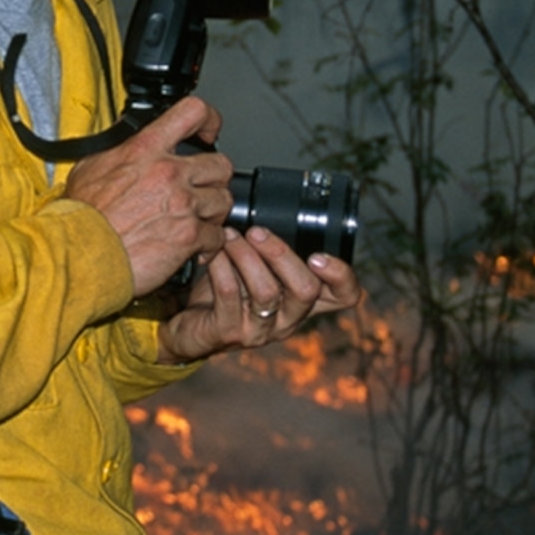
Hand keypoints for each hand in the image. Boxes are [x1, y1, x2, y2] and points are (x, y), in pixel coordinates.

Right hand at [61, 96, 233, 295]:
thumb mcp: (92, 164)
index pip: (192, 112)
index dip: (208, 119)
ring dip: (212, 213)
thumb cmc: (83, 215)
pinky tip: (192, 246)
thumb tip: (127, 140)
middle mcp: (169, 173)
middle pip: (221, 165)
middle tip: (201, 188)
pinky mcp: (190, 237)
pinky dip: (208, 244)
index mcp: (146, 148)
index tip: (208, 132)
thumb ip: (119, 149)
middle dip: (214, 178)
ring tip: (195, 220)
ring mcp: (183, 205)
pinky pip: (217, 237)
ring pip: (224, 202)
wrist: (83, 251)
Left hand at [155, 222, 363, 364]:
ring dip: (245, 255)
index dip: (342, 275)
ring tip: (228, 236)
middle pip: (306, 290)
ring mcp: (261, 329)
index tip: (318, 254)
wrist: (190, 325)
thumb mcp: (256, 268)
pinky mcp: (230, 332)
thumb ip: (270, 247)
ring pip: (266, 292)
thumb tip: (267, 202)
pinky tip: (213, 253)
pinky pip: (229, 294)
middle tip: (256, 231)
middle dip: (280, 253)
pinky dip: (220, 265)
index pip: (344, 295)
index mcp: (302, 300)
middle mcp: (289, 318)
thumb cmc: (226, 288)